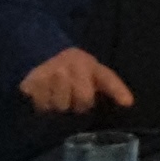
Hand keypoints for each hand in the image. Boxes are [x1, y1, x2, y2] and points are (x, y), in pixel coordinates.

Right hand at [20, 46, 135, 115]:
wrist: (39, 54)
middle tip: (71, 99)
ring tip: (55, 95)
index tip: (128, 102)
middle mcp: (72, 64)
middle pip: (84, 99)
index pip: (107, 78)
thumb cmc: (72, 70)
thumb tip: (128, 102)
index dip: (118, 91)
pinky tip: (42, 96)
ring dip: (58, 106)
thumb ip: (108, 86)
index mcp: (90, 63)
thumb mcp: (91, 72)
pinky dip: (42, 105)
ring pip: (61, 105)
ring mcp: (51, 71)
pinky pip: (42, 105)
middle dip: (79, 105)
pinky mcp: (32, 81)